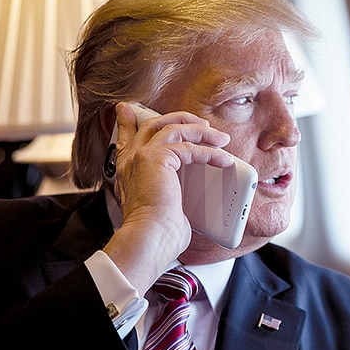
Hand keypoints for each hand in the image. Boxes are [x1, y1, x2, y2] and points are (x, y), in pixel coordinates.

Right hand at [103, 102, 232, 294]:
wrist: (148, 240)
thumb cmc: (156, 235)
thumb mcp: (163, 209)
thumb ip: (170, 197)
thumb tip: (187, 207)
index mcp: (127, 171)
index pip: (127, 138)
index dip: (129, 122)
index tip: (130, 110)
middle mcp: (130, 161)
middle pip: (153, 124)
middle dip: (178, 119)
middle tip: (201, 123)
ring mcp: (141, 157)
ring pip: (172, 129)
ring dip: (200, 132)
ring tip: (221, 139)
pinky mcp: (156, 159)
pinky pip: (187, 147)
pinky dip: (209, 152)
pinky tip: (223, 160)